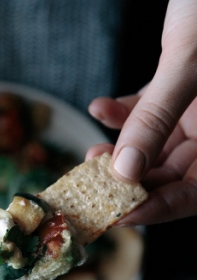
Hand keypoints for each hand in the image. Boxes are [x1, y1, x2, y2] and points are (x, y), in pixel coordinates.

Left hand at [87, 91, 196, 225]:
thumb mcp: (186, 62)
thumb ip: (156, 117)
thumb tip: (125, 169)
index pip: (192, 194)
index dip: (156, 210)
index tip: (118, 216)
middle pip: (168, 175)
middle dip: (126, 181)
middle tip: (94, 184)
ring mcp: (192, 110)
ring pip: (151, 147)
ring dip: (117, 153)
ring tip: (93, 152)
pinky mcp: (173, 85)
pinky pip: (143, 112)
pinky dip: (119, 115)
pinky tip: (100, 108)